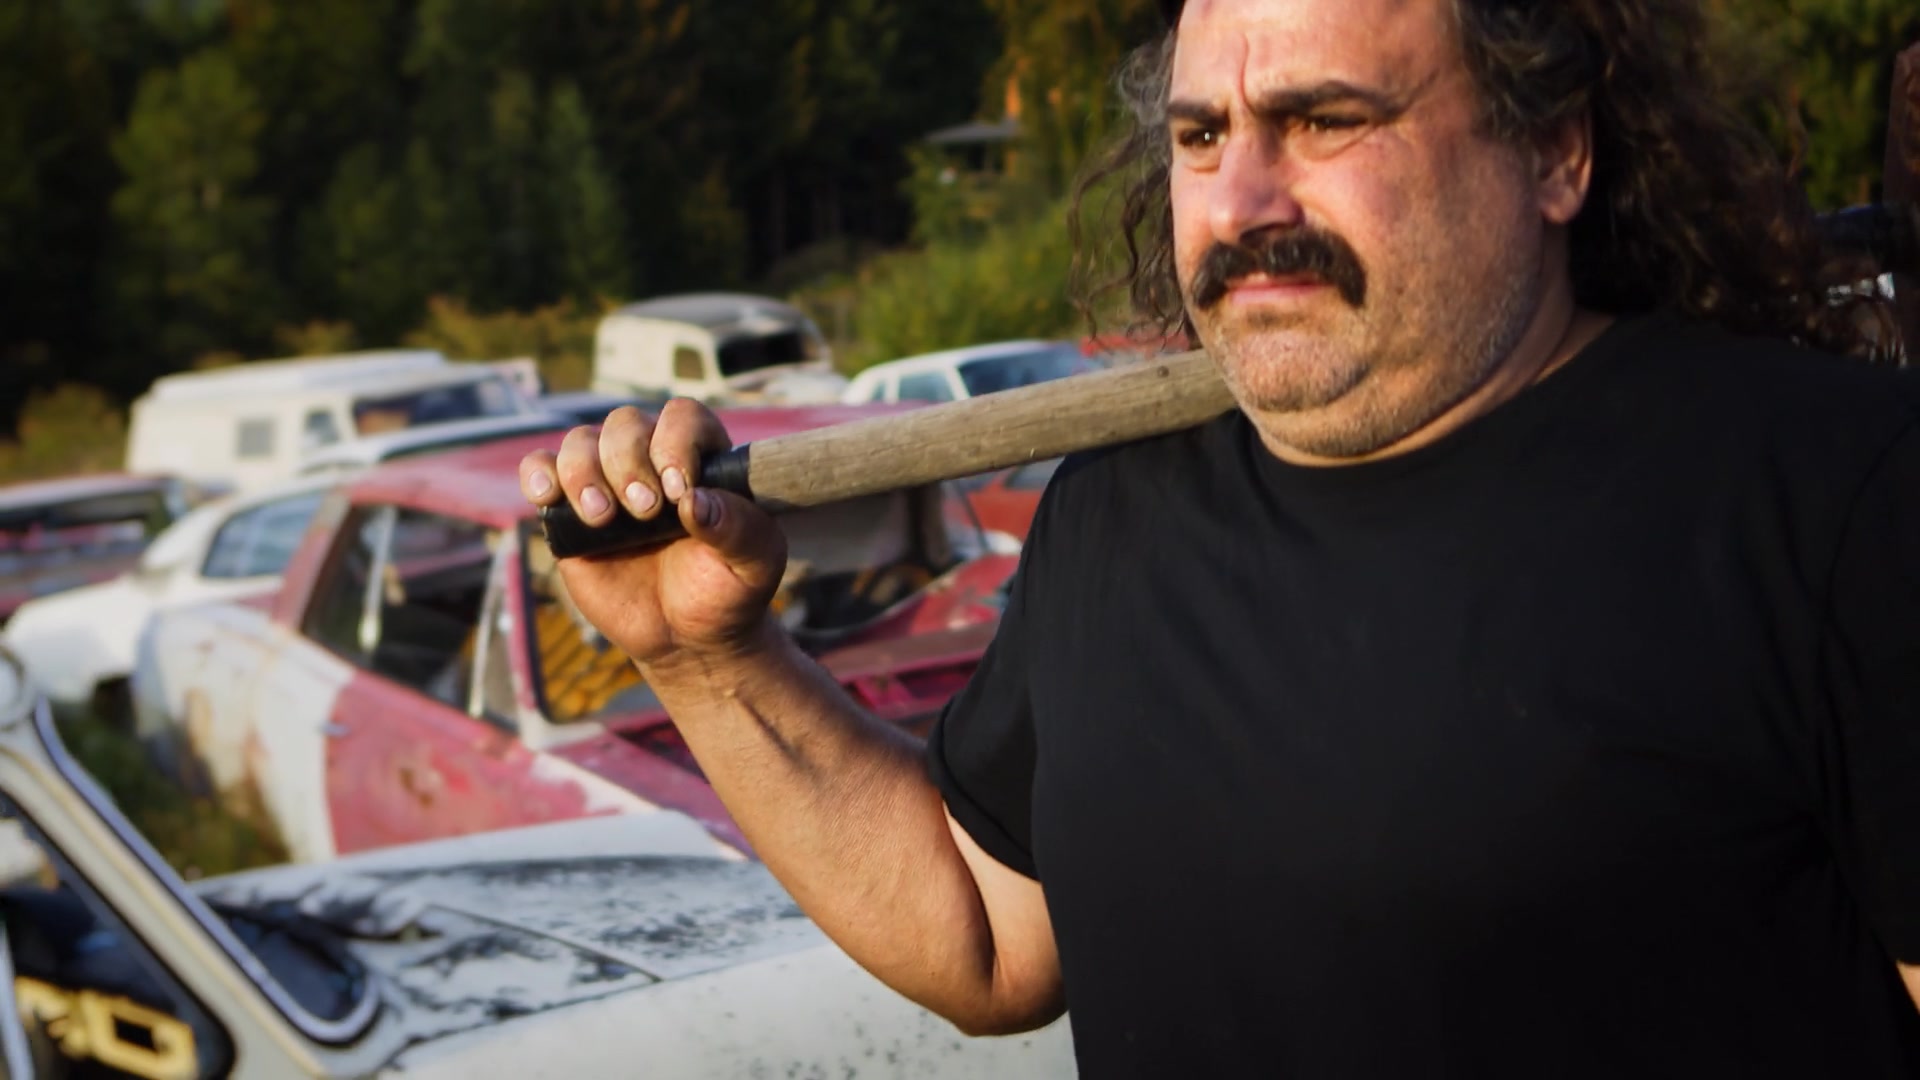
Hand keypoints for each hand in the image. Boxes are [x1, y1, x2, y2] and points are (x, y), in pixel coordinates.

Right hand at [518, 400, 787, 668]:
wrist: (686, 636)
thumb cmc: (725, 589)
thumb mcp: (752, 563)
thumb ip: (736, 528)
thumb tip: (694, 501)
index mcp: (701, 458)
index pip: (683, 417)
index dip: (676, 443)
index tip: (679, 491)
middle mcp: (651, 459)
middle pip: (625, 423)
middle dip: (630, 463)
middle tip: (645, 512)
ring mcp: (606, 481)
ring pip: (580, 441)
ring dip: (585, 473)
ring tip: (603, 519)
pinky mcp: (568, 510)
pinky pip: (540, 468)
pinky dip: (537, 474)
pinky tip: (548, 497)